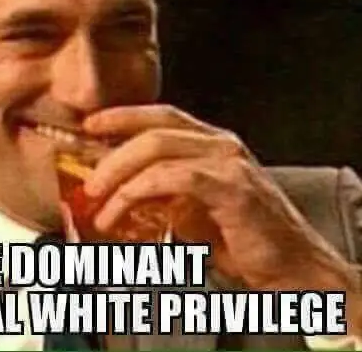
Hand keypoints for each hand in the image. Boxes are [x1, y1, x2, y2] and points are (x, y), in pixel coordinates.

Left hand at [81, 104, 355, 293]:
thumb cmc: (242, 237)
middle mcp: (220, 144)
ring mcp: (228, 162)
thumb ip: (162, 192)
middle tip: (89, 180)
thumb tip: (119, 190)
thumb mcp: (192, 208)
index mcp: (211, 143)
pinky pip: (174, 179)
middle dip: (112, 153)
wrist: (294, 266)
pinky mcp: (232, 187)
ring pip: (158, 150)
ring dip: (119, 176)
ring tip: (98, 202)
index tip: (90, 125)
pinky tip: (123, 210)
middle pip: (153, 131)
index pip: (160, 116)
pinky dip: (139, 192)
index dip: (123, 116)